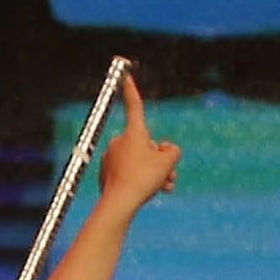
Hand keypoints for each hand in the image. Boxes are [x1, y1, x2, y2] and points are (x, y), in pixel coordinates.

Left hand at [97, 72, 178, 213]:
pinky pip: (130, 173)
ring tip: (163, 187)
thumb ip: (173, 150)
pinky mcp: (107, 173)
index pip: (134, 107)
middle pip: (147, 145)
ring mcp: (111, 157)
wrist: (120, 203)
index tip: (124, 76)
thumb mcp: (169, 161)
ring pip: (140, 161)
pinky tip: (147, 192)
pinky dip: (140, 180)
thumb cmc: (144, 178)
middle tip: (167, 176)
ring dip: (154, 172)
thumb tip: (166, 150)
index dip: (131, 91)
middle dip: (160, 159)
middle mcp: (120, 141)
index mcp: (133, 133)